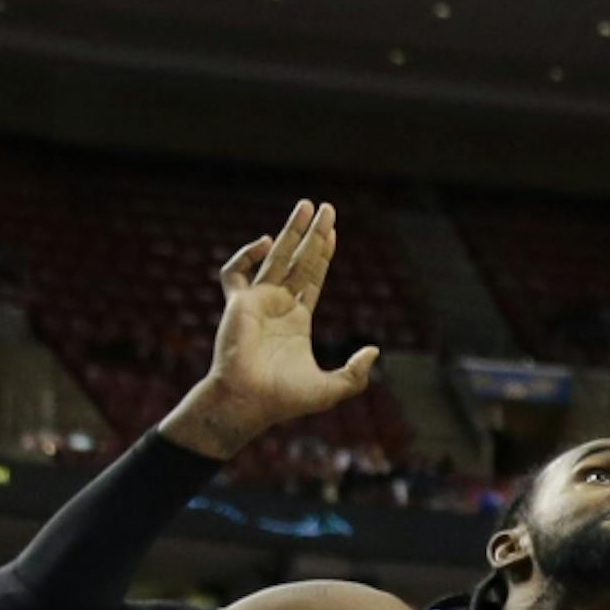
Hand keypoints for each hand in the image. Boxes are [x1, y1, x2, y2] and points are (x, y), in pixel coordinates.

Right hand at [167, 205, 375, 459]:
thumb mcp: (331, 389)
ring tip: (306, 206)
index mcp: (297, 320)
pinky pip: (235, 272)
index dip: (323, 255)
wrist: (248, 403)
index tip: (332, 232)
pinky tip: (264, 243)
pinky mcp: (237, 304)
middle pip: (298, 261)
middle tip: (326, 208)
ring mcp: (256, 302)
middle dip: (312, 234)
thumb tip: (374, 350)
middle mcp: (278, 306)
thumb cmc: (285, 400)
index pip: (313, 278)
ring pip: (274, 257)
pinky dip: (245, 256)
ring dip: (290, 231)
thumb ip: (355, 373)